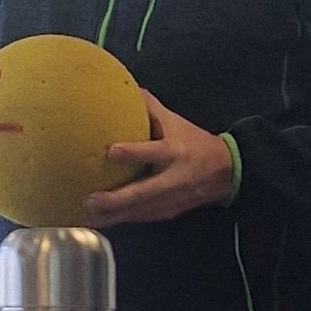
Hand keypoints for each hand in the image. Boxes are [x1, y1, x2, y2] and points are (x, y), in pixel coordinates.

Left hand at [83, 89, 232, 225]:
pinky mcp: (167, 213)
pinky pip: (140, 218)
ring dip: (112, 216)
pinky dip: (119, 221)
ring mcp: (171, 200)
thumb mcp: (176, 122)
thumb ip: (151, 107)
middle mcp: (173, 179)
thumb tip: (127, 87)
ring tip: (85, 218)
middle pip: (144, 193)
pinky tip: (98, 223)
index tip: (111, 151)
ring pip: (139, 212)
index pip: (153, 152)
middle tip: (90, 199)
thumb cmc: (194, 143)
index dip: (133, 153)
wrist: (226, 173)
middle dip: (117, 199)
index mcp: (175, 152)